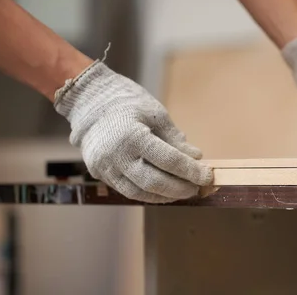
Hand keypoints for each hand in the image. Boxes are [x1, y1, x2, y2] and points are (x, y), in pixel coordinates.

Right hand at [53, 60, 211, 202]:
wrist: (89, 99)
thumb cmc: (126, 101)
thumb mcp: (155, 113)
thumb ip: (174, 138)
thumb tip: (195, 157)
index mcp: (133, 136)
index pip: (169, 161)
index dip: (191, 171)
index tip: (207, 176)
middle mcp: (117, 156)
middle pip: (154, 182)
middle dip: (179, 188)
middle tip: (196, 188)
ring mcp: (105, 167)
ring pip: (139, 193)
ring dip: (164, 196)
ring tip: (182, 191)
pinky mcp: (99, 173)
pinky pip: (126, 190)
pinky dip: (146, 193)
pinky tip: (161, 191)